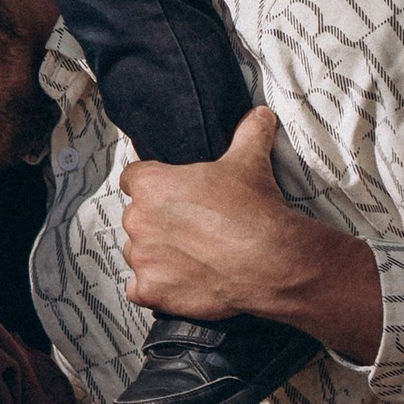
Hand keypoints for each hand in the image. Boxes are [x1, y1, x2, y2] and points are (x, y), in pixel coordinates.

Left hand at [120, 107, 384, 354]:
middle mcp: (137, 220)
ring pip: (138, 254)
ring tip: (192, 257)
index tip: (173, 195)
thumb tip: (261, 113)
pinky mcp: (150, 291)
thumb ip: (249, 133)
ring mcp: (141, 258)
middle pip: (136, 218)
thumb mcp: (250, 161)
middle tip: (192, 229)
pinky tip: (180, 283)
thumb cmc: (253, 209)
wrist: (270, 261)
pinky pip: (139, 289)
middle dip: (158, 223)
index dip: (153, 186)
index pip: (133, 179)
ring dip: (157, 256)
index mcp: (150, 185)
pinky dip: (155, 288)